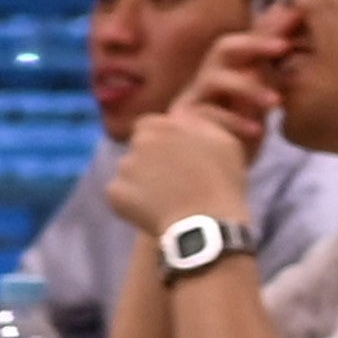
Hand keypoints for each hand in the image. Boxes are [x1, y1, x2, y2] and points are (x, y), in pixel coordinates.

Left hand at [107, 102, 255, 249]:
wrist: (207, 221)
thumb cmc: (221, 181)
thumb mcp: (221, 141)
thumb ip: (197, 124)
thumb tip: (181, 116)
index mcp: (166, 125)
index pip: (148, 124)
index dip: (158, 139)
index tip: (170, 155)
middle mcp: (141, 141)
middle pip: (136, 146)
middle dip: (147, 158)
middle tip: (168, 179)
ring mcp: (126, 167)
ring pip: (127, 170)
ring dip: (139, 180)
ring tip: (164, 197)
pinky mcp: (115, 193)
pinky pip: (118, 194)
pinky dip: (129, 202)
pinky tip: (151, 211)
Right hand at [177, 22, 291, 147]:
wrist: (210, 183)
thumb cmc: (239, 145)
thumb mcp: (260, 110)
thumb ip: (268, 81)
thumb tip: (286, 42)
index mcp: (226, 75)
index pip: (245, 45)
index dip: (268, 31)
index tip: (295, 24)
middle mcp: (205, 83)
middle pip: (223, 48)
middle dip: (254, 43)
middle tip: (282, 48)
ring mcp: (190, 102)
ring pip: (214, 78)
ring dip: (248, 87)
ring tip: (275, 103)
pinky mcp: (179, 124)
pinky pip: (208, 112)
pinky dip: (235, 120)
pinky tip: (256, 131)